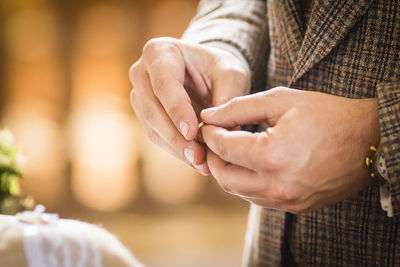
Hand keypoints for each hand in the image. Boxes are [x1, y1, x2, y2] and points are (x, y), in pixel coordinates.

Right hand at [129, 37, 249, 174]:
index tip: (192, 133)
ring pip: (152, 127)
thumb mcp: (231, 74)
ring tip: (202, 163)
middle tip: (199, 157)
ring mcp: (139, 95)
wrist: (206, 74)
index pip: (165, 84)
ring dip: (176, 148)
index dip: (177, 110)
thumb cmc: (218, 69)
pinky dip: (176, 150)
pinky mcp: (144, 115)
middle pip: (153, 110)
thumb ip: (227, 96)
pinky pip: (156, 137)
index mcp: (160, 52)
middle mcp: (141, 72)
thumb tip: (220, 130)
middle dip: (176, 137)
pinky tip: (195, 160)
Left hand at [200, 87, 379, 211]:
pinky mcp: (296, 207)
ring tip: (231, 150)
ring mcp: (287, 200)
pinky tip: (250, 165)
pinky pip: (258, 199)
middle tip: (214, 139)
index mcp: (271, 156)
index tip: (209, 123)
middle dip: (212, 156)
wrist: (368, 139)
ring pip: (239, 191)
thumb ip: (238, 108)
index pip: (222, 147)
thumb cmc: (326, 114)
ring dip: (228, 171)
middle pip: (224, 176)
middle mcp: (277, 185)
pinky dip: (247, 183)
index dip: (210, 133)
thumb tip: (209, 115)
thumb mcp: (280, 101)